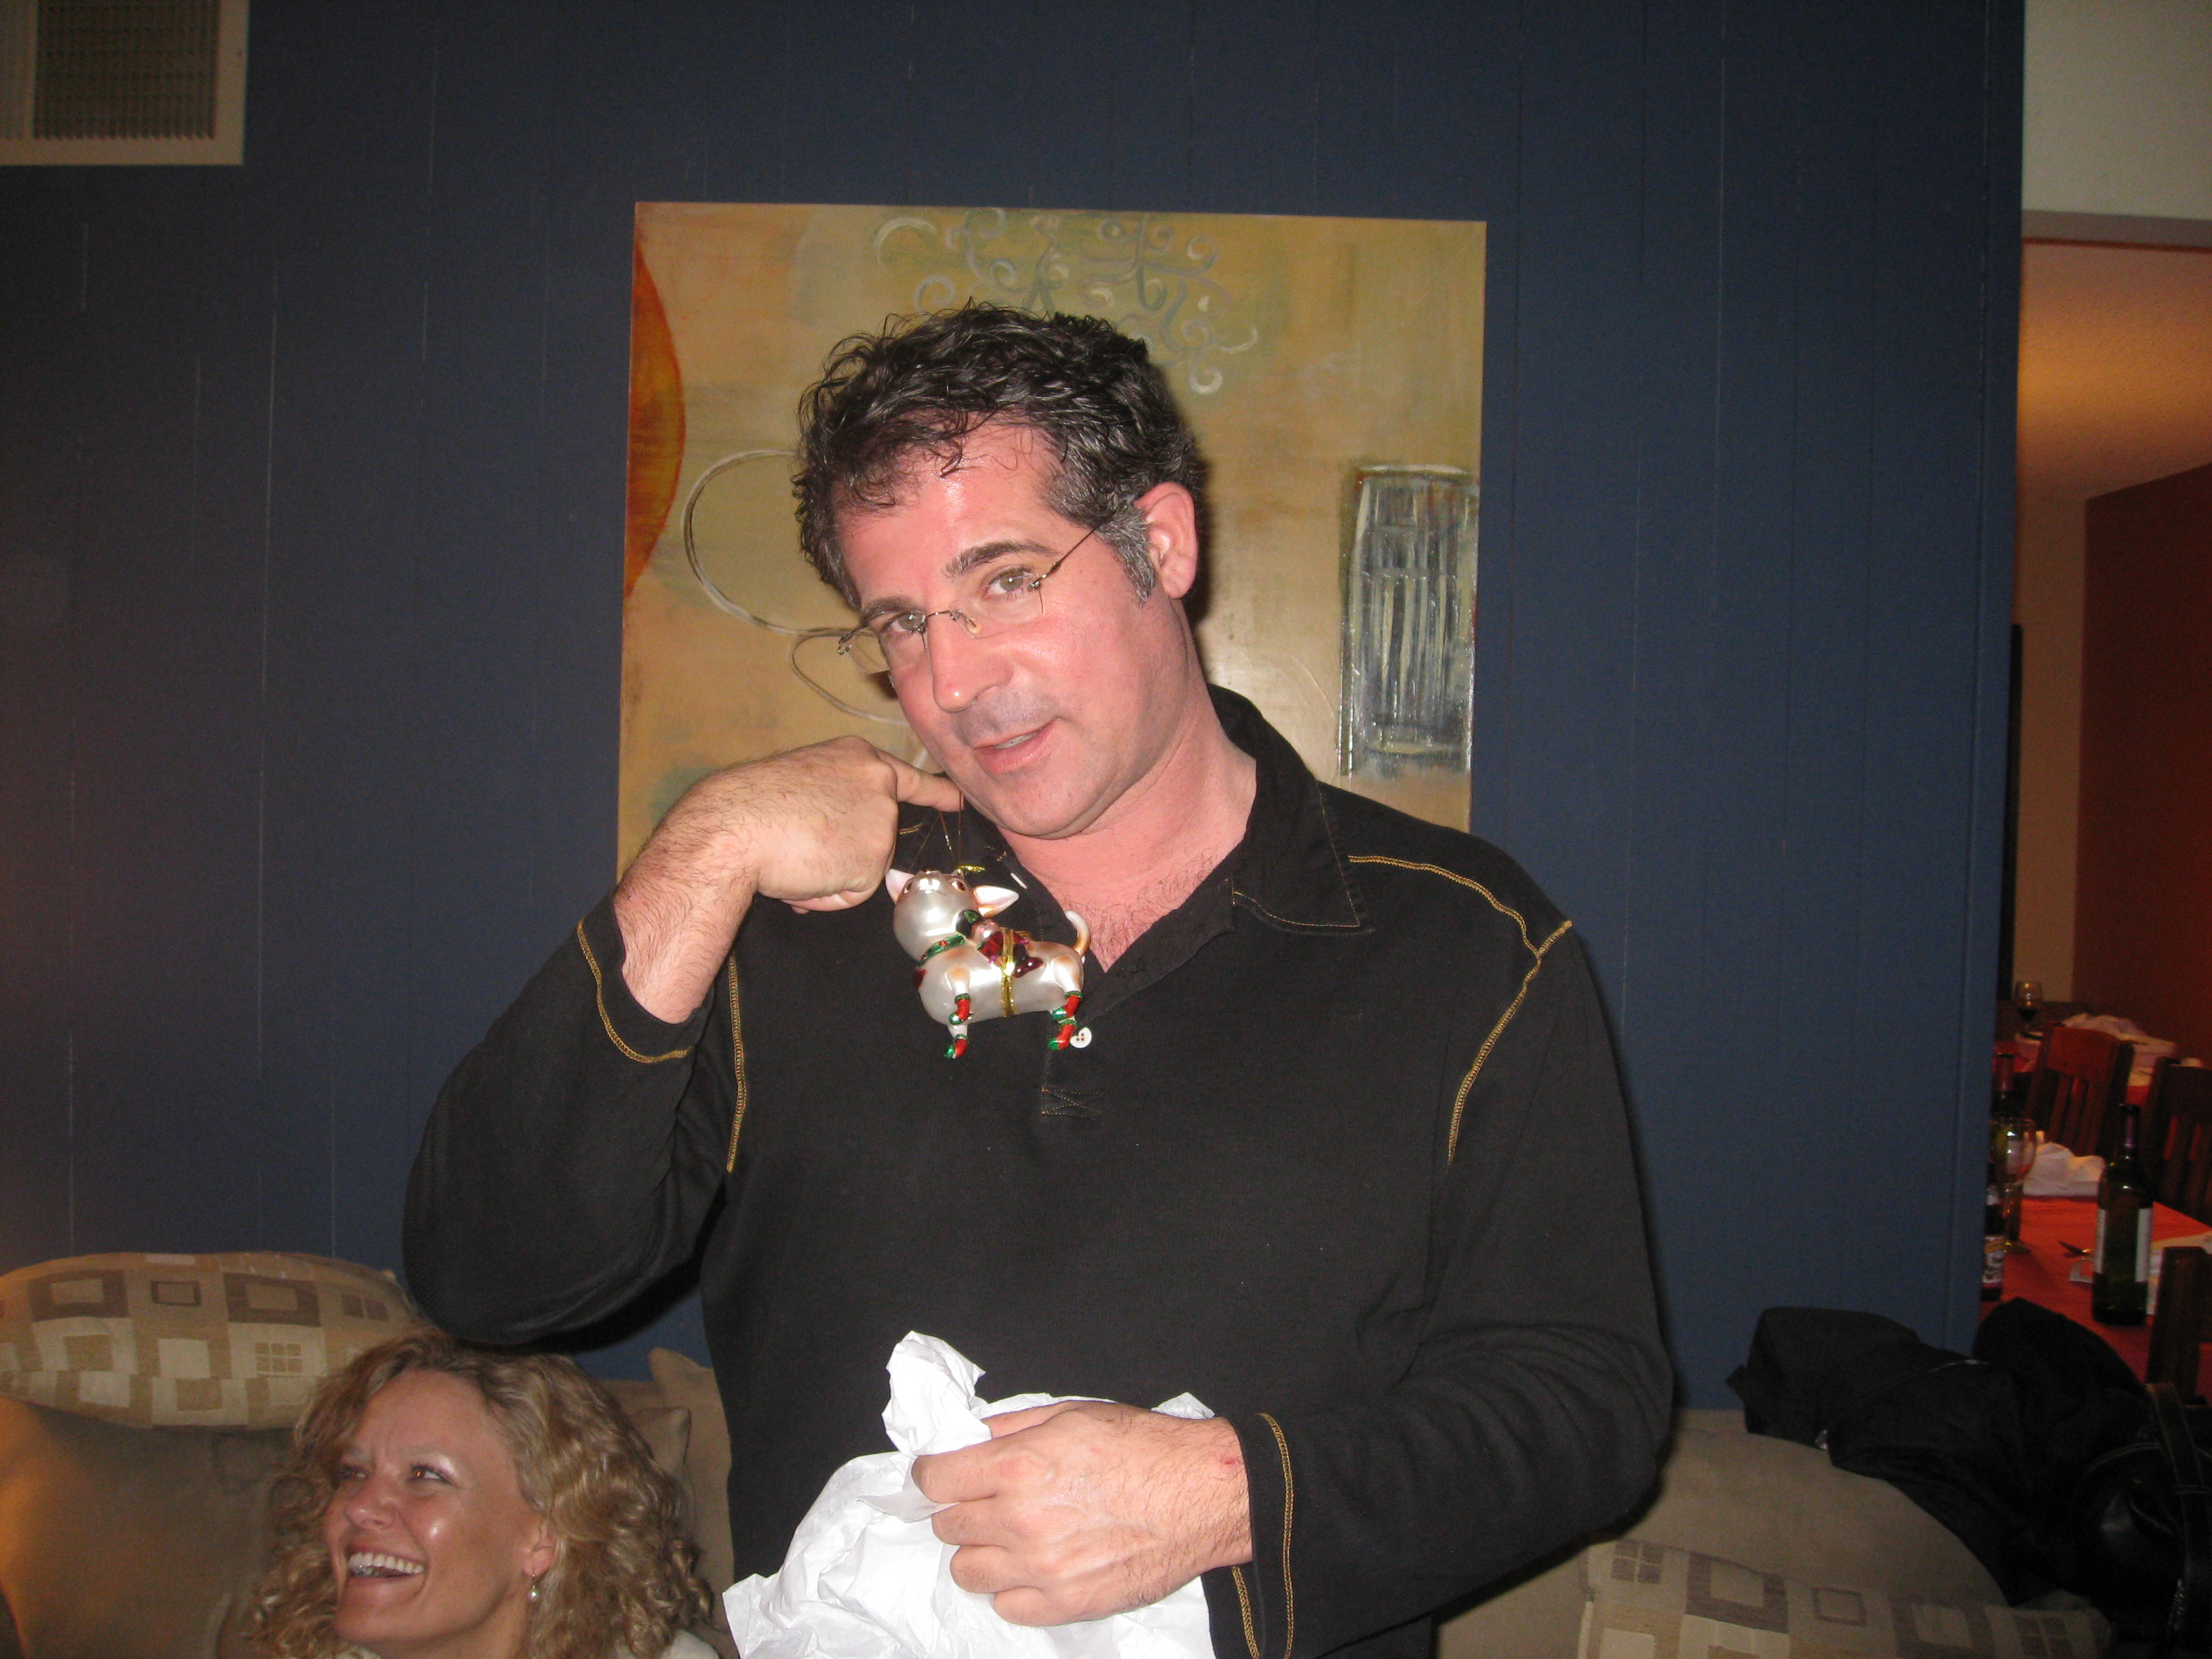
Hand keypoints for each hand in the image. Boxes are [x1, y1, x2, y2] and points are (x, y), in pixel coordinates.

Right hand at [614, 737, 959, 1018]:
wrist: (735, 824)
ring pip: (862, 870)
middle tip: (798, 845)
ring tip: (794, 855)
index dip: (935, 792)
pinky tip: (801, 873)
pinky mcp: (875, 859)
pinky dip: (826, 895)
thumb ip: (829, 810)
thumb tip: (826, 859)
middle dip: (842, 854)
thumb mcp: (801, 785)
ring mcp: (882, 822)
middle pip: (875, 840)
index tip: (959, 799)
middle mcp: (879, 784)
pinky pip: (851, 894)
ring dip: (830, 876)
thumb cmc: (750, 804)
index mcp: (858, 759)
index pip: (906, 778)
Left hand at [912, 1401, 1250, 1625]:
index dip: (934, 1473)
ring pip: (967, 1571)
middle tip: (988, 1500)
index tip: (942, 1474)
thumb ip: (1010, 1428)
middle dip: (961, 1508)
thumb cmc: (1144, 1447)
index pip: (936, 1479)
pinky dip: (1012, 1587)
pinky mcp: (1065, 1603)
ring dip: (981, 1551)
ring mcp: (1041, 1569)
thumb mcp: (1071, 1413)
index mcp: (1018, 1467)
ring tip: (1010, 1535)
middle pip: (947, 1525)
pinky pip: (1006, 1605)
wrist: (1202, 1494)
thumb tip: (968, 1439)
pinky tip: (1035, 1564)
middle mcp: (1021, 1521)